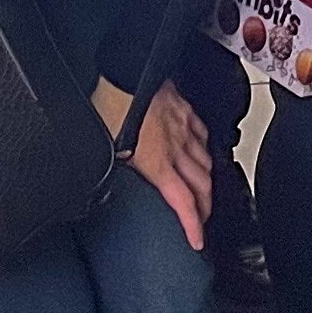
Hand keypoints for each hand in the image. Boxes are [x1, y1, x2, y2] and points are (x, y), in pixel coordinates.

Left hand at [107, 77, 217, 250]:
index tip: (197, 241)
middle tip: (202, 222)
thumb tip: (103, 189)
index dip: (193, 225)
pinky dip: (206, 151)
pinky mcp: (186, 112)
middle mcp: (176, 148)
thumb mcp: (107, 148)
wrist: (127, 72)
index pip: (183, 202)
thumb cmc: (112, 105)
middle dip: (206, 209)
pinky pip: (203, 136)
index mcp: (158, 162)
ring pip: (207, 162)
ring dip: (208, 183)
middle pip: (202, 186)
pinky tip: (202, 153)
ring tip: (205, 193)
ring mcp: (184, 129)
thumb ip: (116, 169)